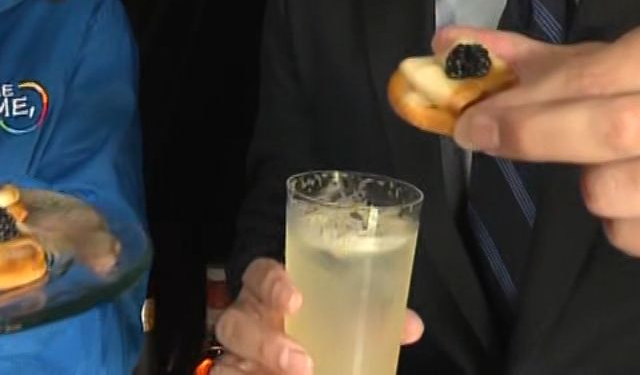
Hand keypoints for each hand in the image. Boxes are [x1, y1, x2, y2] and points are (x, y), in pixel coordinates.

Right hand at [212, 259, 422, 373]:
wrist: (284, 322)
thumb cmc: (314, 309)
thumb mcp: (338, 304)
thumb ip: (373, 312)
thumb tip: (411, 327)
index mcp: (268, 288)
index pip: (259, 275)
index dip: (272, 285)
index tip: (296, 301)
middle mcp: (246, 317)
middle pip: (236, 323)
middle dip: (266, 344)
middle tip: (303, 361)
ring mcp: (237, 351)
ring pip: (228, 361)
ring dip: (260, 369)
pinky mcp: (235, 372)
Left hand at [440, 18, 639, 273]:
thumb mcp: (626, 63)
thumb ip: (540, 59)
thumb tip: (448, 45)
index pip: (597, 72)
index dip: (527, 97)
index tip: (473, 114)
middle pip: (606, 131)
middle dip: (532, 136)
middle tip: (483, 138)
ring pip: (612, 192)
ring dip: (588, 186)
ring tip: (613, 170)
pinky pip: (633, 237)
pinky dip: (619, 225)